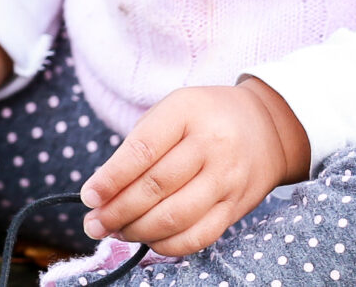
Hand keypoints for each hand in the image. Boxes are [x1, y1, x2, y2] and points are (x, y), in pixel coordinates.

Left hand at [78, 81, 309, 257]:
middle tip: (93, 223)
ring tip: (115, 232)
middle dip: (117, 211)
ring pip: (175, 217)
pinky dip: (167, 245)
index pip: (141, 151)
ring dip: (137, 231)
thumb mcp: (171, 110)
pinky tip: (148, 240)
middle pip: (155, 188)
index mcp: (186, 112)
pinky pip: (198, 236)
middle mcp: (210, 146)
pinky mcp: (236, 207)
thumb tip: (103, 190)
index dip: (110, 178)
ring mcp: (226, 179)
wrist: (267, 127)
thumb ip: (138, 145)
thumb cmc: (204, 117)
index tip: (88, 196)